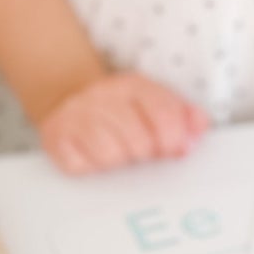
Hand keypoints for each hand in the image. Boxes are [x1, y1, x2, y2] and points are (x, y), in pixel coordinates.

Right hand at [38, 71, 209, 174]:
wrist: (68, 98)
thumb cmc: (122, 111)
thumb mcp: (155, 102)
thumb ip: (185, 116)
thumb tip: (197, 131)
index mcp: (133, 85)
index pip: (164, 113)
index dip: (175, 139)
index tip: (176, 151)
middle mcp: (103, 96)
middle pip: (139, 140)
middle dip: (147, 155)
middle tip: (144, 154)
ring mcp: (77, 115)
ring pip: (110, 155)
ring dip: (119, 163)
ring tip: (120, 155)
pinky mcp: (56, 137)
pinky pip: (81, 166)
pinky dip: (91, 168)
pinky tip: (94, 158)